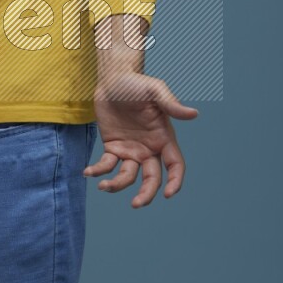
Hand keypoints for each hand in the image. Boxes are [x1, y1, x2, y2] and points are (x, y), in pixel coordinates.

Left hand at [83, 72, 197, 207]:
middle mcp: (148, 148)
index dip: (175, 181)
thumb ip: (171, 104)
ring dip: (117, 185)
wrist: (112, 78)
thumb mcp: (155, 91)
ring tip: (103, 185)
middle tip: (135, 204)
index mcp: (163, 137)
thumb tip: (194, 114)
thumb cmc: (136, 83)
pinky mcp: (112, 147)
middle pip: (152, 179)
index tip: (169, 194)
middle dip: (146, 194)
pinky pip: (106, 165)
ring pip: (127, 176)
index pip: (175, 165)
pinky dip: (98, 171)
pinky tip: (88, 172)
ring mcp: (130, 150)